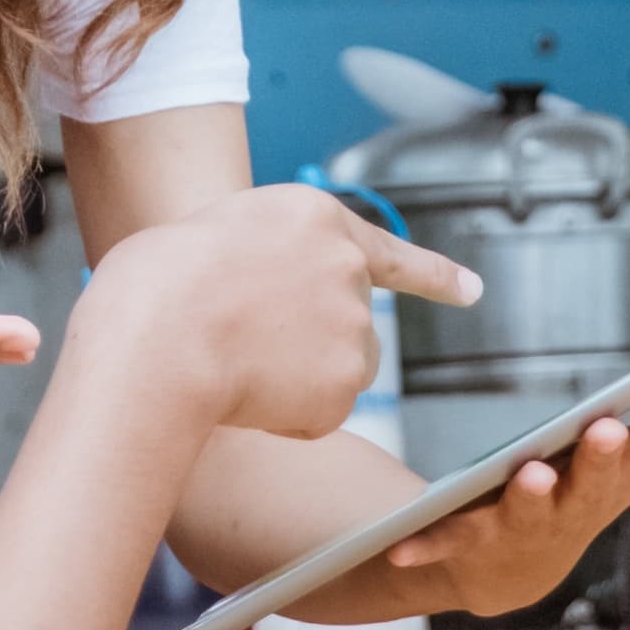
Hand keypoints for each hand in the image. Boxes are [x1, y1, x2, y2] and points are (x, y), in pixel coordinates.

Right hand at [75, 183, 475, 439]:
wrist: (159, 335)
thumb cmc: (157, 283)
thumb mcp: (212, 235)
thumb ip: (263, 260)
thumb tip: (268, 309)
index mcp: (314, 216)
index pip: (392, 251)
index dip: (436, 276)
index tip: (473, 290)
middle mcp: (349, 268)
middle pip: (347, 322)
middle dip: (308, 339)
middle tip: (238, 338)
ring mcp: (353, 331)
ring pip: (336, 371)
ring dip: (297, 375)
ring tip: (233, 362)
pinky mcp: (343, 390)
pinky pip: (314, 413)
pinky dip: (283, 414)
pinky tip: (243, 394)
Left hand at [381, 363, 629, 615]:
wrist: (507, 573)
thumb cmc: (572, 500)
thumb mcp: (623, 465)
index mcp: (618, 483)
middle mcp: (579, 510)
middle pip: (596, 484)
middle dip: (603, 457)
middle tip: (607, 427)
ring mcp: (528, 530)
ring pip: (531, 512)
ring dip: (532, 495)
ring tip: (532, 473)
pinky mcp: (476, 545)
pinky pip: (450, 542)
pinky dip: (428, 546)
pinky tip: (401, 547)